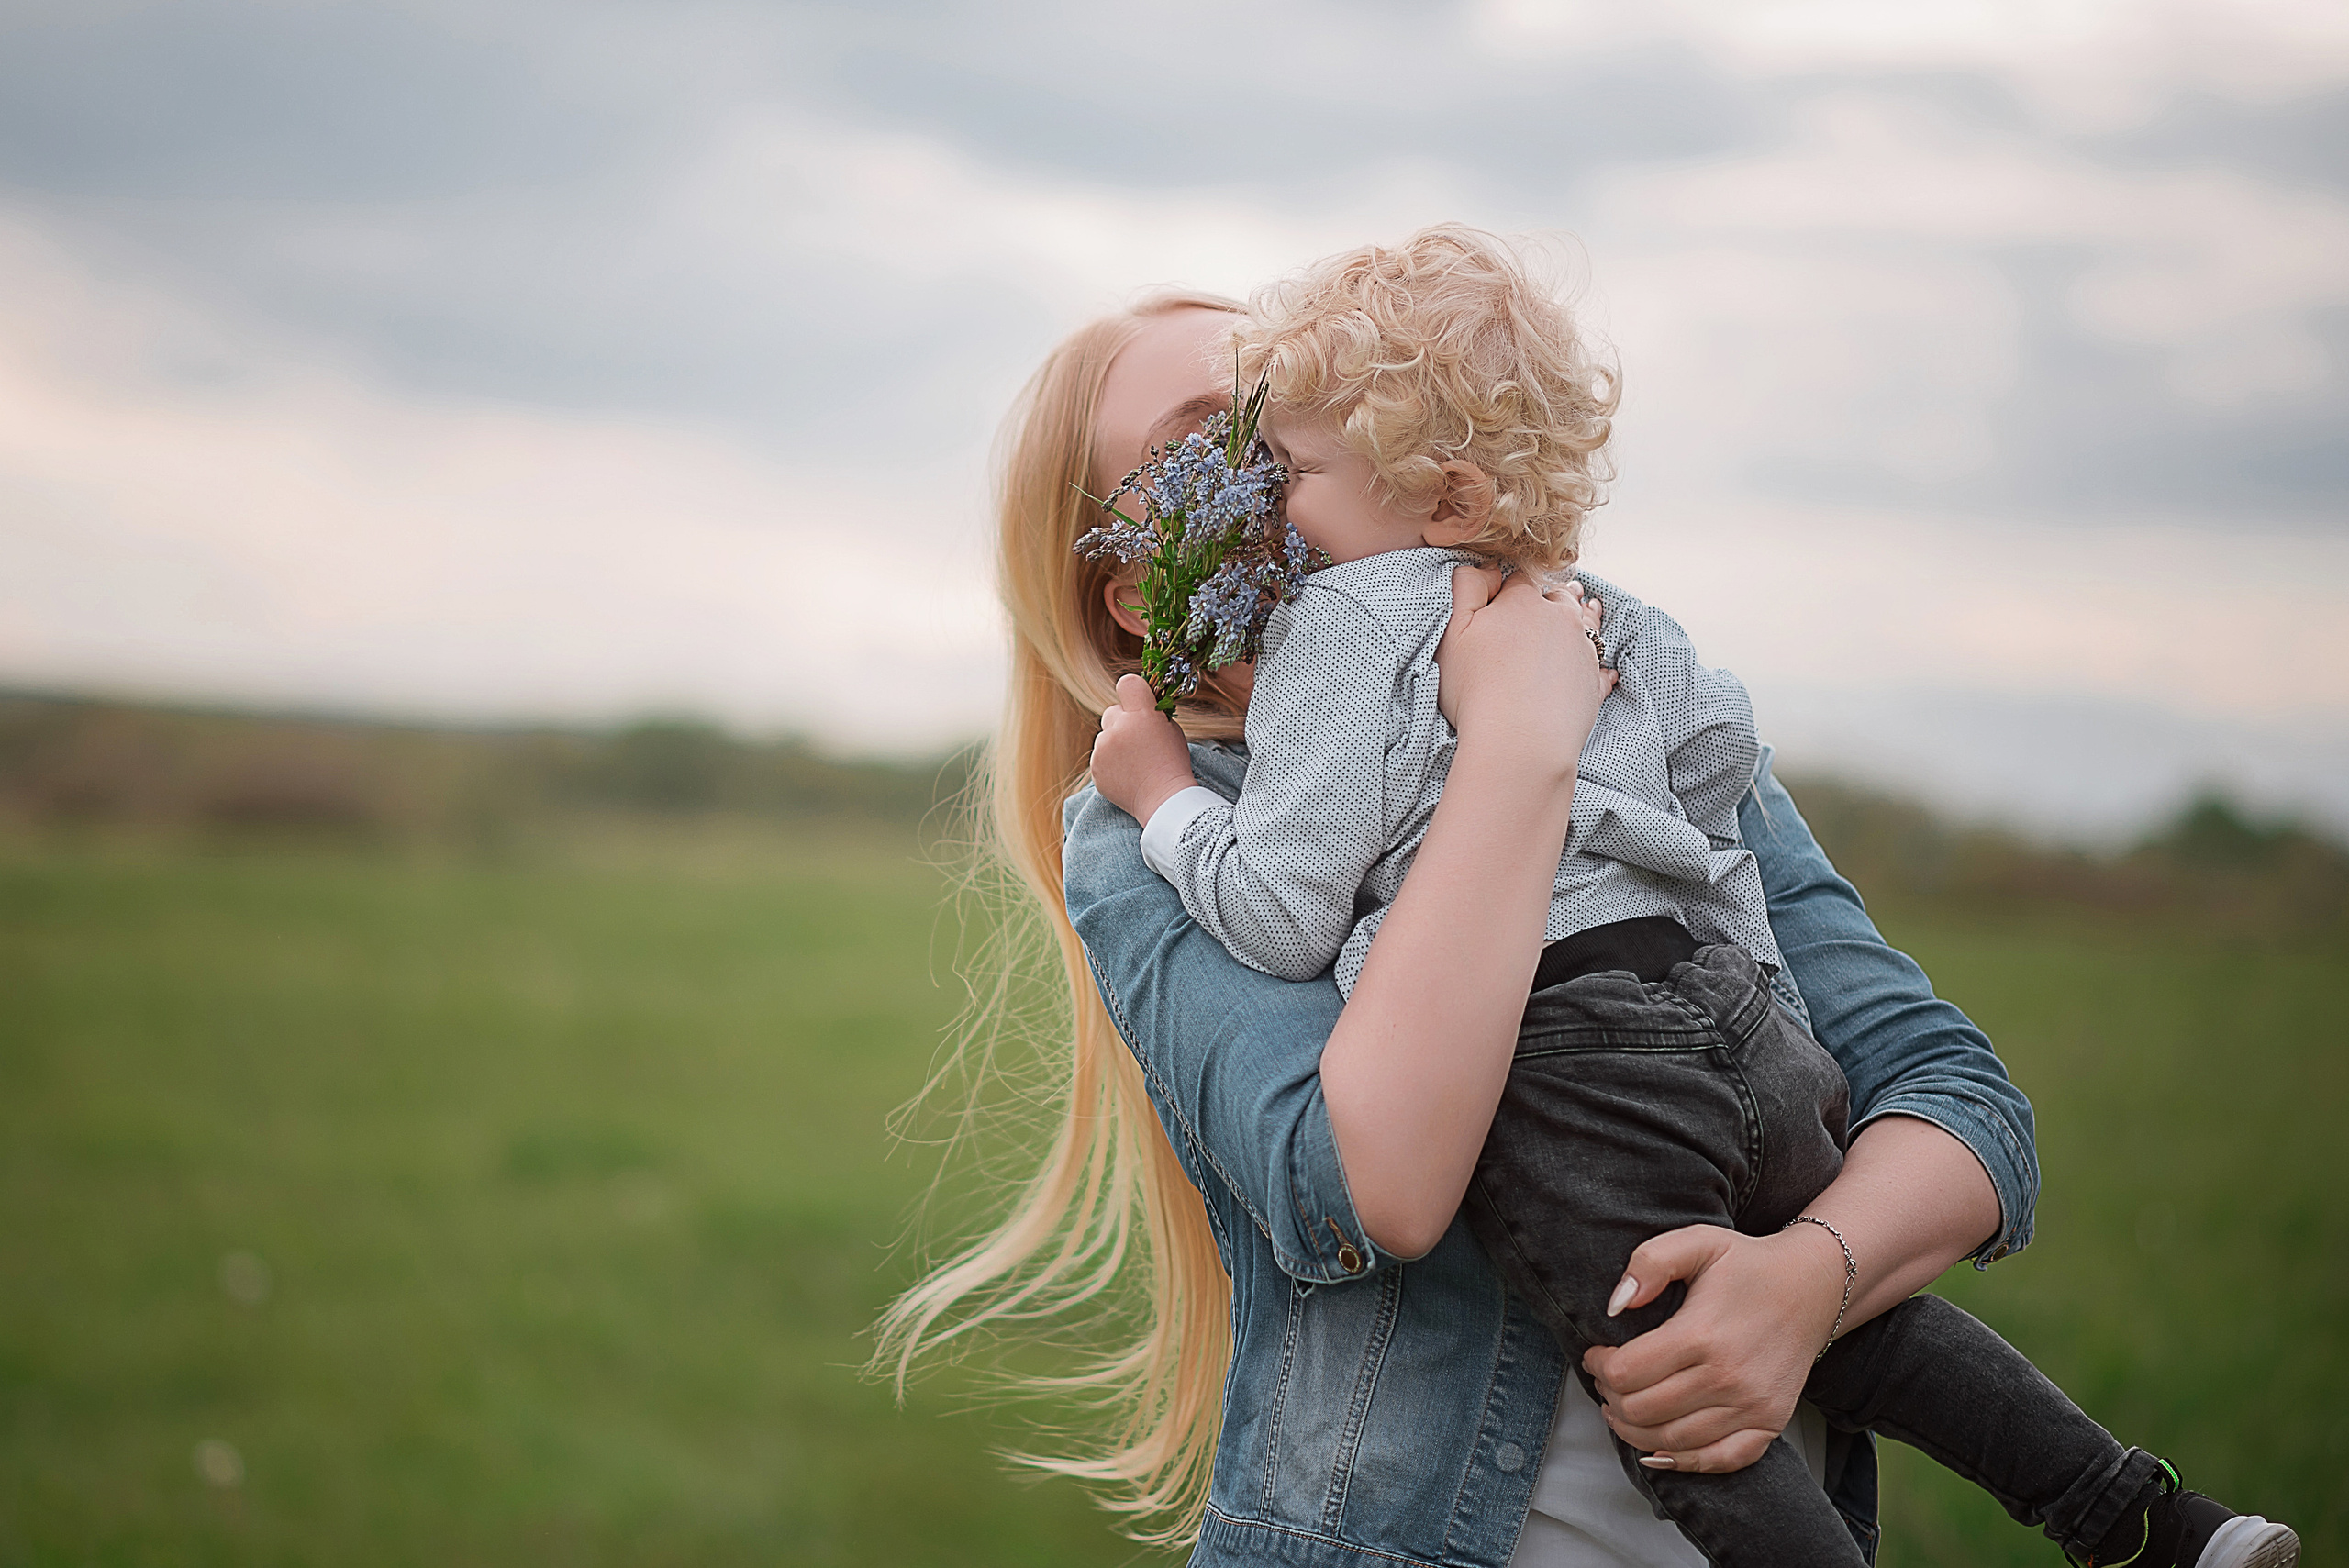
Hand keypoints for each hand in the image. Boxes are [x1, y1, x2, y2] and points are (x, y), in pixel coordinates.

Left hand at [1092, 674, 1200, 825]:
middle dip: (1122, 722)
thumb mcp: (1172, 730)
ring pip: (1104, 736)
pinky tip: (1127, 773)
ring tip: (1134, 763)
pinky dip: (1110, 763)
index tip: (1137, 701)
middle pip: (1112, 711)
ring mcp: (1104, 749)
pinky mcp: (1095, 768)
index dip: (1132, 691)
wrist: (1164, 800)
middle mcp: (1119, 728)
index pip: (1127, 684)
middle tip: (1138, 740)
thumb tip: (1141, 706)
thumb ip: (1153, 714)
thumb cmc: (1173, 764)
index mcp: (1142, 714)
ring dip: (1115, 744)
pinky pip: (1100, 757)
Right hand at [1435, 566, 1615, 763]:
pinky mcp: (1593, 683)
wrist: (1519, 743)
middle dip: (1553, 597)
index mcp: (1523, 602)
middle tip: (1557, 593)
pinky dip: (1599, 664)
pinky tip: (1602, 667)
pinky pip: (1599, 666)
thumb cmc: (1477, 690)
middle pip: (1558, 598)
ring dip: (1585, 616)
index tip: (1505, 598)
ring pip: (1586, 624)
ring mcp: (1581, 651)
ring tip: (1590, 607)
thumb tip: (1487, 568)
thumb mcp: (1452, 631)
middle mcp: (1559, 619)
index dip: (1510, 587)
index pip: (1520, 580)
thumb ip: (1466, 588)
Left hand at [1581, 1223, 1848, 1472]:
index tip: (1594, 1355)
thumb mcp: (1696, 1241)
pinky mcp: (1770, 1423)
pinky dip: (1683, 1462)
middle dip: (1610, 1397)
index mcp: (1702, 1334)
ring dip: (1633, 1430)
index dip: (1599, 1366)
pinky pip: (1719, 1460)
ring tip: (1619, 1408)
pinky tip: (1657, 1450)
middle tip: (1605, 1381)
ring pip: (1671, 1441)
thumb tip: (1615, 1305)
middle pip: (1643, 1410)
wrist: (1812, 1286)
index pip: (1627, 1372)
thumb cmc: (1748, 1265)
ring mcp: (1751, 1406)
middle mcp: (1728, 1378)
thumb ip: (1649, 1263)